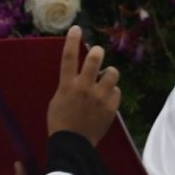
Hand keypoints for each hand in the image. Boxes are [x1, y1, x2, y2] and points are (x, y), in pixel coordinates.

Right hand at [46, 26, 120, 146]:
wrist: (73, 145)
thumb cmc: (61, 123)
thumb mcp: (58, 100)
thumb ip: (68, 86)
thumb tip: (78, 76)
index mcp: (67, 85)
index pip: (69, 57)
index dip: (73, 41)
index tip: (77, 29)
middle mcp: (85, 88)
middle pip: (95, 59)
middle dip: (98, 52)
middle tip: (98, 53)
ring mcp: (100, 97)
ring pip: (112, 73)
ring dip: (109, 74)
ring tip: (105, 80)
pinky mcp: (111, 107)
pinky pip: (117, 92)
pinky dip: (112, 93)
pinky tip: (107, 99)